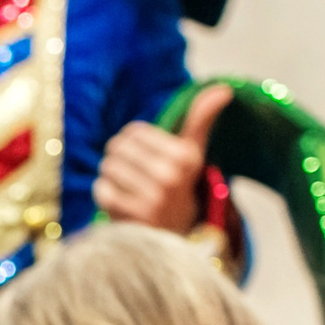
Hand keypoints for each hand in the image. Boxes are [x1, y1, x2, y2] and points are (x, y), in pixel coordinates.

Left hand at [94, 83, 232, 231]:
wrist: (178, 235)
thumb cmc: (180, 186)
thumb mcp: (193, 153)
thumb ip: (201, 119)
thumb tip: (224, 89)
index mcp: (185, 157)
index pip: (134, 132)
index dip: (133, 142)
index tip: (146, 156)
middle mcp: (170, 177)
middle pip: (117, 147)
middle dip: (120, 157)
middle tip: (133, 173)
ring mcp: (151, 199)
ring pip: (107, 167)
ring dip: (111, 176)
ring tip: (127, 186)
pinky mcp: (132, 217)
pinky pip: (101, 190)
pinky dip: (105, 194)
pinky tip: (120, 201)